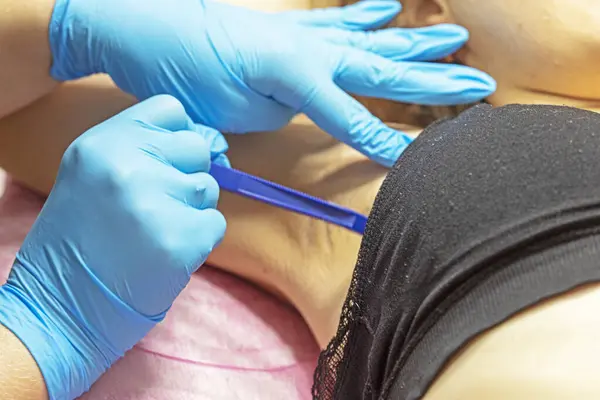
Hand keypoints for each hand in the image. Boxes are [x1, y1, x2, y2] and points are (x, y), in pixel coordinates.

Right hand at [0, 96, 225, 398]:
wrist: (60, 308)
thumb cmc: (80, 241)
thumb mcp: (91, 176)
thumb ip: (140, 149)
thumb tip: (206, 140)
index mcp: (102, 144)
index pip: (172, 110)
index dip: (176, 137)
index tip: (164, 162)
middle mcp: (127, 166)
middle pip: (198, 147)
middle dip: (187, 175)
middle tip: (157, 206)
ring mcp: (154, 204)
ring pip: (209, 187)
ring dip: (192, 210)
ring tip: (155, 232)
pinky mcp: (179, 242)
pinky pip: (215, 224)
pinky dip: (199, 241)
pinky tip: (165, 253)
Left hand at [49, 0, 494, 166]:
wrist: (145, 24)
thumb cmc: (179, 71)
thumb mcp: (219, 113)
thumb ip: (268, 120)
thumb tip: (289, 123)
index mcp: (297, 74)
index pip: (354, 119)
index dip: (389, 145)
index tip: (426, 164)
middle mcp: (311, 49)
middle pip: (383, 70)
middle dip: (432, 82)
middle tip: (479, 85)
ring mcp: (303, 33)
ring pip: (372, 40)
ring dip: (415, 43)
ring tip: (454, 37)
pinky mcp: (291, 28)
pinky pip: (340, 22)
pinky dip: (367, 16)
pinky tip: (389, 8)